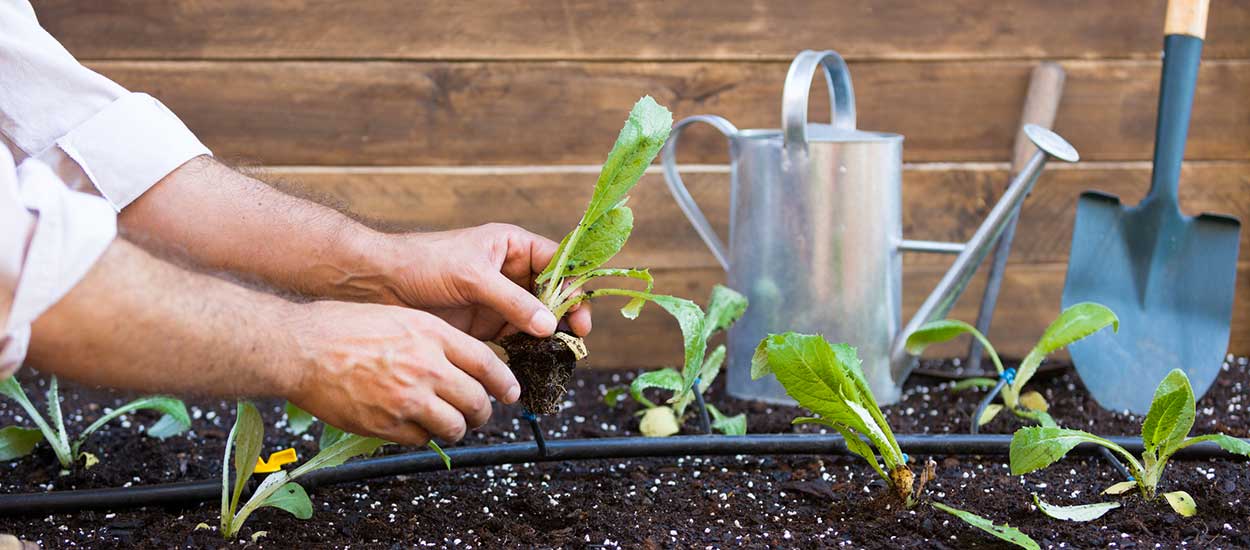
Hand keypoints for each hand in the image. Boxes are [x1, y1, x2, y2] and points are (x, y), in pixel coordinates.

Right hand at [285, 300, 520, 444]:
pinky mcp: (387, 424)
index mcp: (432, 334)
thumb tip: (463, 363)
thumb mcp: (400, 316)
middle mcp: (426, 367)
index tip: (510, 392)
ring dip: (456, 429)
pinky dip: (423, 437)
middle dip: (482, 412)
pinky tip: (413, 426)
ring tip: (449, 425)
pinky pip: (422, 440)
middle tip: (478, 413)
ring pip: (454, 426)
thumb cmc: (345, 327)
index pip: (487, 364)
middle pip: (477, 401)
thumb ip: (435, 339)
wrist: (302, 348)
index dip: (504, 382)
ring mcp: (408, 398)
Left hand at [375, 223, 591, 340]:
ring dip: (550, 337)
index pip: (558, 262)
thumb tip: (550, 325)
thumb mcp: (472, 277)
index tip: (580, 313)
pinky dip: (528, 352)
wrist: (380, 284)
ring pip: (539, 319)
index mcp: (512, 246)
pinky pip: (517, 339)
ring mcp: (500, 300)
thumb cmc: (424, 263)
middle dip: (567, 315)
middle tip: (575, 339)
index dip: (574, 285)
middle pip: (555, 293)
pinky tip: (534, 364)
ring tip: (558, 356)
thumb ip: (512, 302)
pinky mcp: (487, 325)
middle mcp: (512, 272)